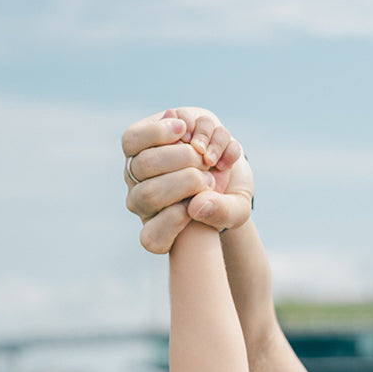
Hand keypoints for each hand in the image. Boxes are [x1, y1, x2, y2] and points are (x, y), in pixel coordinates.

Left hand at [122, 107, 253, 253]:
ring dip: (181, 155)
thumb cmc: (225, 189)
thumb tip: (197, 205)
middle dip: (188, 181)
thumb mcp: (237, 208)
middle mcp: (143, 204)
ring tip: (202, 152)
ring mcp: (136, 173)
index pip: (152, 240)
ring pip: (144, 164)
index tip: (200, 206)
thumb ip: (224, 212)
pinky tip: (184, 131)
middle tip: (209, 175)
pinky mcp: (135, 143)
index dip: (176, 222)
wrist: (216, 156)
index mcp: (160, 232)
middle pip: (150, 196)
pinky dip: (164, 132)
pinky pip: (135, 139)